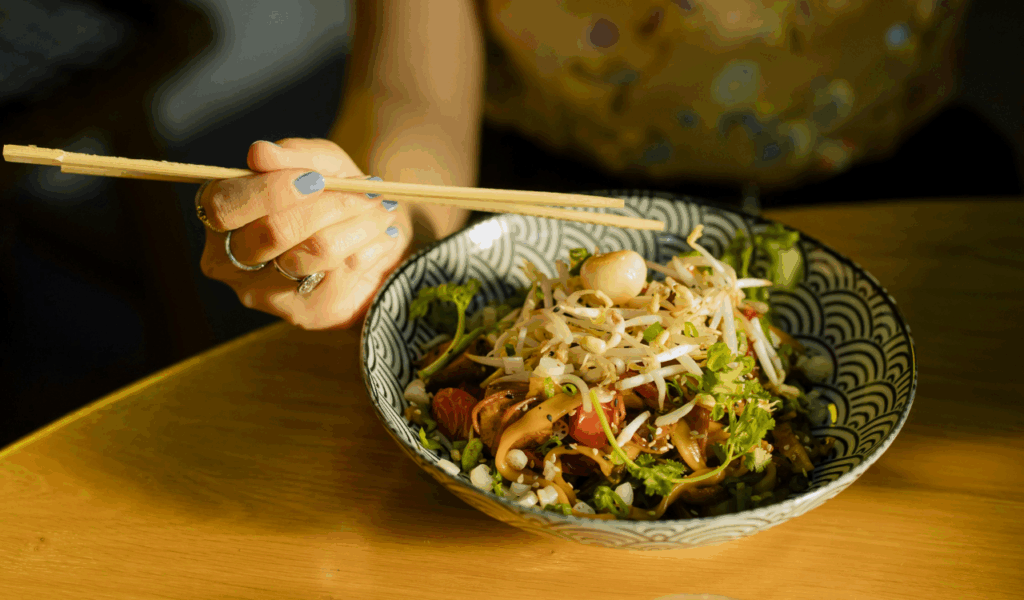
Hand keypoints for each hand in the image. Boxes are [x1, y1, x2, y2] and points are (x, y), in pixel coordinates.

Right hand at [197, 138, 410, 329]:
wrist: (371, 237)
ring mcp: (264, 293)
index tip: (316, 179)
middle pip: (274, 232)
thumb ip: (293, 155)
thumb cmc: (333, 194)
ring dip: (359, 223)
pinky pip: (343, 273)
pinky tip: (382, 235)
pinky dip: (371, 246)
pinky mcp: (305, 313)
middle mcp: (229, 261)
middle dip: (330, 205)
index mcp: (220, 215)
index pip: (225, 206)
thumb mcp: (320, 163)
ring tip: (380, 208)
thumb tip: (258, 153)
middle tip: (367, 192)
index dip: (271, 191)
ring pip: (315, 252)